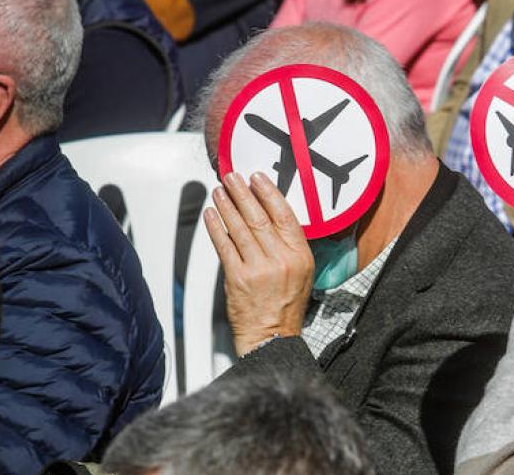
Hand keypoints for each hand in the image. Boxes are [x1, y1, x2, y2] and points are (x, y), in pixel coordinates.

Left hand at [202, 171, 314, 355]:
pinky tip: (211, 215)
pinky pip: (224, 246)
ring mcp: (259, 269)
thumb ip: (289, 245)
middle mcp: (281, 260)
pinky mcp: (238, 278)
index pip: (285, 216)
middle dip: (243, 193)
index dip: (269, 193)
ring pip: (240, 228)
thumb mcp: (302, 272)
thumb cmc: (286, 305)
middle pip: (259, 217)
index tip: (257, 178)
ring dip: (227, 206)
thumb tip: (268, 214)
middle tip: (233, 178)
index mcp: (301, 256)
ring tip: (220, 191)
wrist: (272, 336)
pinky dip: (216, 228)